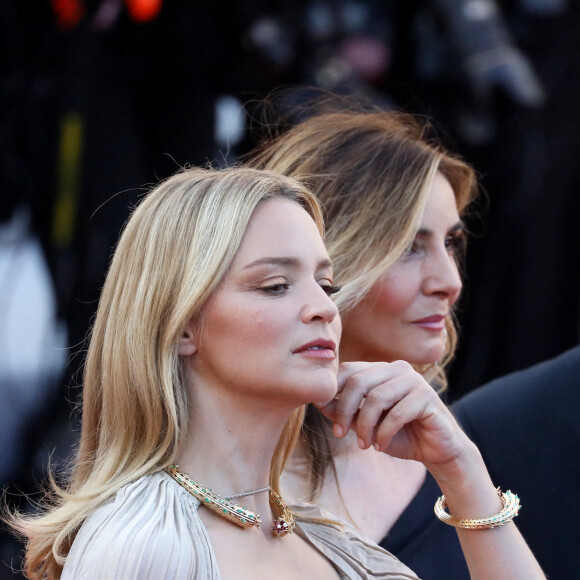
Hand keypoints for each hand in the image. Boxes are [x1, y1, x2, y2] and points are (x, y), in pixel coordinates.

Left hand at [315, 360, 470, 468]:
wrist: (437, 451)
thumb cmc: (399, 435)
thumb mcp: (366, 424)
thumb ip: (345, 411)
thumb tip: (318, 402)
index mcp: (381, 370)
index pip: (349, 370)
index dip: (332, 390)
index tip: (321, 411)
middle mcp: (397, 369)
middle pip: (359, 381)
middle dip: (344, 409)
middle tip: (338, 433)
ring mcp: (414, 380)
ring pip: (376, 398)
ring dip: (365, 425)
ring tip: (363, 444)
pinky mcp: (427, 397)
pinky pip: (396, 414)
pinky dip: (384, 433)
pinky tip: (380, 446)